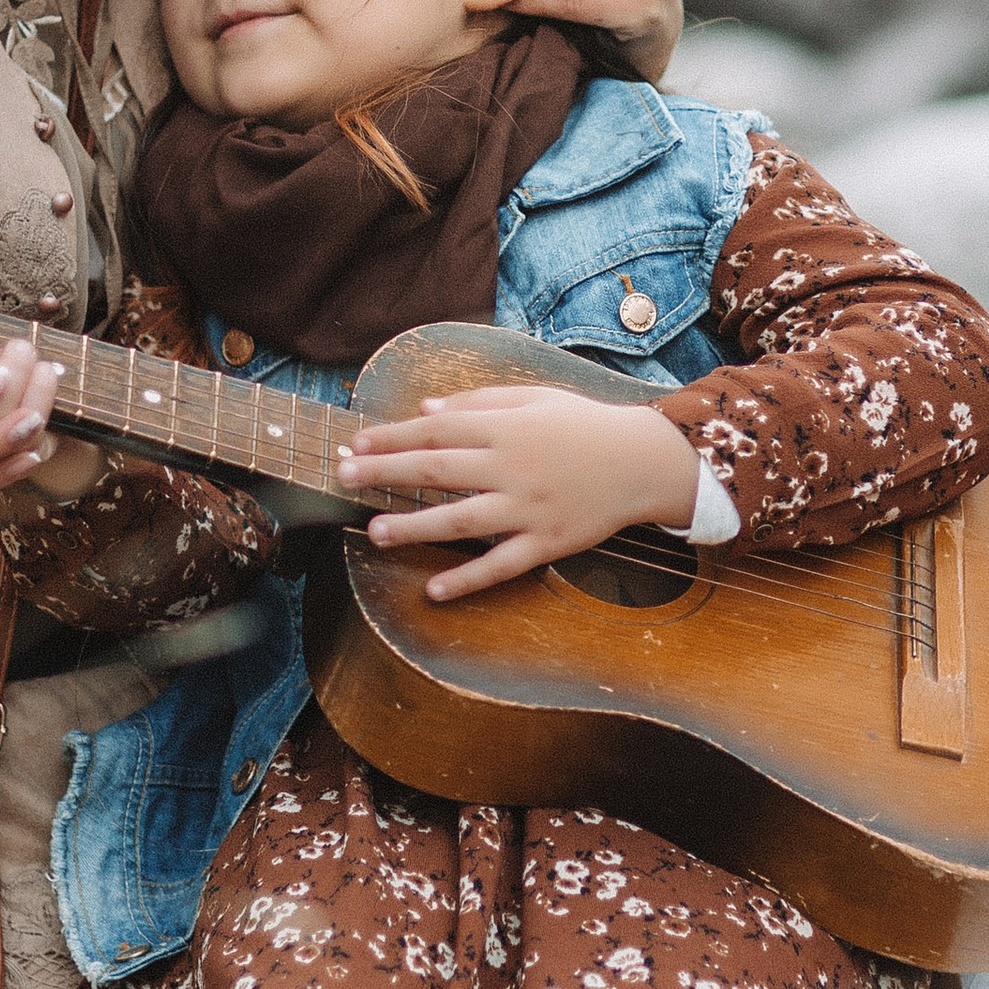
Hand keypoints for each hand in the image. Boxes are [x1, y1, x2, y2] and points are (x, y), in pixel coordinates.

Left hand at [338, 386, 700, 599]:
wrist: (644, 461)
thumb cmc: (585, 425)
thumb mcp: (534, 398)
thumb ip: (479, 401)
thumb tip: (424, 409)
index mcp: (507, 427)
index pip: (437, 429)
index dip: (393, 436)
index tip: (356, 443)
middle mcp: (513, 467)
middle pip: (438, 468)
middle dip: (386, 473)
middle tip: (344, 478)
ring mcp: (530, 508)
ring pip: (462, 520)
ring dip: (415, 526)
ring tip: (375, 532)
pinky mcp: (548, 542)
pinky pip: (502, 565)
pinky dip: (469, 579)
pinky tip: (435, 590)